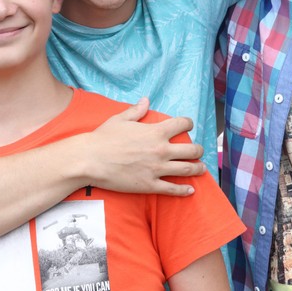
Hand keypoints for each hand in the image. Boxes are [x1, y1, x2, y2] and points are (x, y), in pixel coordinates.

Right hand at [82, 98, 205, 195]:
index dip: (188, 123)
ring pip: (187, 169)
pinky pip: (173, 189)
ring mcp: (157, 169)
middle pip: (191, 150)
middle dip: (198, 150)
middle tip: (198, 151)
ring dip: (198, 169)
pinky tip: (191, 190)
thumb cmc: (103, 138)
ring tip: (202, 169)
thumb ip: (136, 110)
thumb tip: (146, 100)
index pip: (182, 124)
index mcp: (156, 132)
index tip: (189, 126)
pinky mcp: (150, 185)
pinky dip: (184, 190)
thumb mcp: (120, 119)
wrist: (90, 160)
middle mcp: (161, 150)